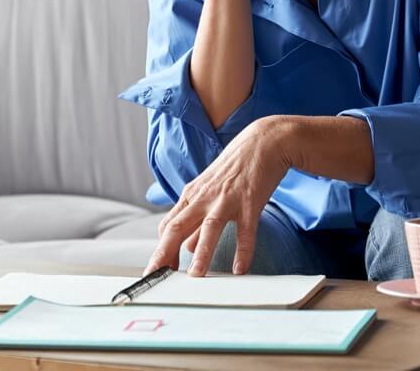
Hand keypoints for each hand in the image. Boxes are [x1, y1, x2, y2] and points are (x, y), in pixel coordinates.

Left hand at [144, 116, 294, 276]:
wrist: (263, 142)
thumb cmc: (234, 168)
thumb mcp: (210, 191)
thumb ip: (196, 220)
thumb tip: (186, 246)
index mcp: (192, 195)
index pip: (168, 225)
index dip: (160, 249)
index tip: (157, 270)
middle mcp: (204, 197)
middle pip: (177, 227)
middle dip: (165, 253)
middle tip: (157, 276)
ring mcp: (226, 199)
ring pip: (208, 228)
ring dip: (201, 253)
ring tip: (196, 276)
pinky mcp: (250, 201)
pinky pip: (245, 230)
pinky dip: (243, 251)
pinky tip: (240, 269)